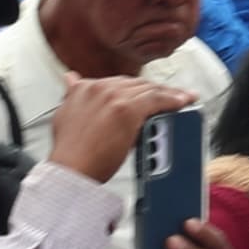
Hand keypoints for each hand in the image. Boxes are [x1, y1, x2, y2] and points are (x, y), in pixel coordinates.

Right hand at [47, 73, 194, 185]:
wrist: (71, 169)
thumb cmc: (70, 152)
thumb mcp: (65, 114)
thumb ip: (72, 95)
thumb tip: (72, 79)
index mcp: (86, 88)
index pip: (118, 83)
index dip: (135, 89)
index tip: (144, 95)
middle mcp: (100, 88)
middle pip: (136, 84)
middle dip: (154, 90)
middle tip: (168, 97)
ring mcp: (114, 97)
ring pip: (149, 89)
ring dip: (169, 93)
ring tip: (183, 99)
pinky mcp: (128, 110)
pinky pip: (157, 100)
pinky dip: (173, 99)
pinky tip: (183, 102)